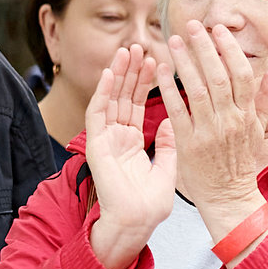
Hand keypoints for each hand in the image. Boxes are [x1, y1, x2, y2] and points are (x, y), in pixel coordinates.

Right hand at [84, 45, 174, 268]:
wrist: (137, 223)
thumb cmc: (151, 204)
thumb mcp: (168, 168)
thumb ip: (168, 144)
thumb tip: (171, 122)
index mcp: (133, 142)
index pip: (138, 104)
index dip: (146, 82)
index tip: (156, 60)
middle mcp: (117, 137)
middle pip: (124, 97)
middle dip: (131, 71)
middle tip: (139, 45)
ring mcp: (105, 140)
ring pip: (110, 99)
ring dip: (118, 74)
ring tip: (127, 50)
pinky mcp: (96, 145)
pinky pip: (97, 114)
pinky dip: (103, 92)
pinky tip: (111, 73)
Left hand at [158, 23, 267, 239]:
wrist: (229, 196)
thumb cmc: (242, 161)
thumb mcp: (260, 128)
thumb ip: (266, 96)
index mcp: (247, 115)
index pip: (241, 74)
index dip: (230, 50)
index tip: (218, 30)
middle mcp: (230, 120)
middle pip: (218, 77)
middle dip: (205, 49)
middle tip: (192, 26)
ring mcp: (209, 132)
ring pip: (197, 90)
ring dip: (185, 63)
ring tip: (174, 41)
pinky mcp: (189, 144)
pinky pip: (178, 111)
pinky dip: (169, 89)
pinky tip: (162, 71)